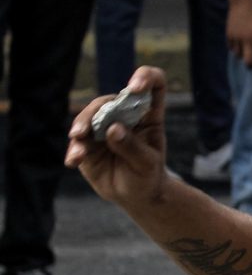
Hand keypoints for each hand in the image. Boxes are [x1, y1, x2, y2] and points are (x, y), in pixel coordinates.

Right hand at [65, 66, 168, 206]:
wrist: (134, 196)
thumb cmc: (147, 176)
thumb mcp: (147, 164)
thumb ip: (132, 147)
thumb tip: (112, 129)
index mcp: (148, 116)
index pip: (154, 85)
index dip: (145, 78)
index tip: (135, 87)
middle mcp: (124, 116)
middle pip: (109, 101)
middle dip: (96, 111)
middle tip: (85, 130)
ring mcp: (104, 127)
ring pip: (88, 117)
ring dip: (80, 127)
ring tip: (78, 143)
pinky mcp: (88, 142)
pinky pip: (78, 140)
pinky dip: (75, 149)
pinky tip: (74, 161)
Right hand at [227, 0, 251, 66]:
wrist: (244, 1)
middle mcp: (248, 38)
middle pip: (249, 61)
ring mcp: (237, 37)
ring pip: (239, 55)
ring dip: (243, 55)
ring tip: (246, 53)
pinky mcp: (229, 34)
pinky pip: (231, 48)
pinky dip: (235, 49)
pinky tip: (239, 46)